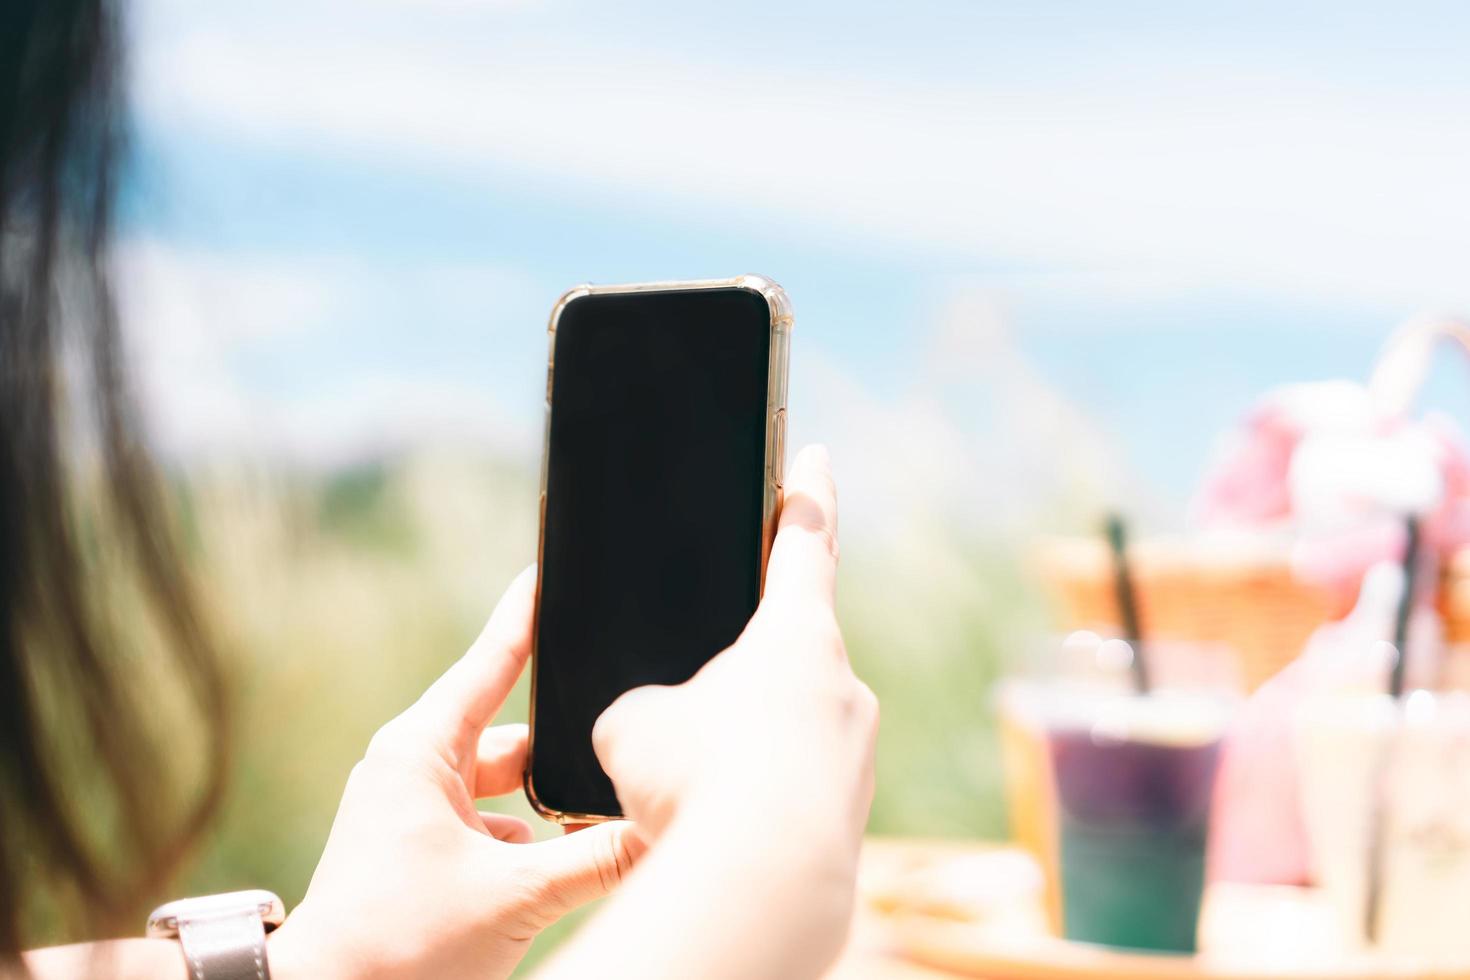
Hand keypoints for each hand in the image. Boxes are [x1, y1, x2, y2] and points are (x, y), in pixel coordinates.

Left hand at [268, 567, 642, 979]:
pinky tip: (565, 865)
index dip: (527, 615)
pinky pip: (491, 825)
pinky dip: (529, 841)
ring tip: (602, 825)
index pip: (492, 661)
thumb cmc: (398, 945)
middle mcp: (417, 769)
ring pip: (508, 788)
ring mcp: (416, 811)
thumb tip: (663, 832)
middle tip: (622, 747)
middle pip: (515, 736)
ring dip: (549, 808)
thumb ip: (597, 861)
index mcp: (422, 750)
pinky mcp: (423, 851)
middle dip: (566, 751)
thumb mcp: (515, 896)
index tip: (550, 571)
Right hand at [585, 445, 877, 970]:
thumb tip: (659, 732)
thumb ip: (645, 709)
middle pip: (792, 658)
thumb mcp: (632, 725)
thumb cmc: (700, 783)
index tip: (817, 460)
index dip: (805, 496)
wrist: (763, 887)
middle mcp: (843, 688)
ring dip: (745, 753)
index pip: (805, 543)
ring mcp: (856, 757)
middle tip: (695, 715)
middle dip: (742, 679)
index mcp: (797, 635)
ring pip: (790, 735)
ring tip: (690, 793)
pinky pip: (794, 793)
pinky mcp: (851, 819)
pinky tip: (716, 832)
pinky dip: (756, 804)